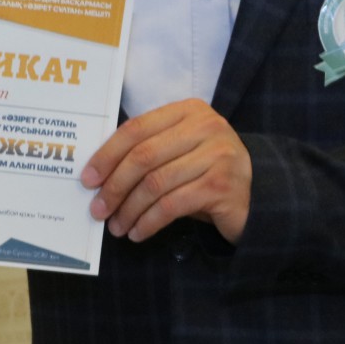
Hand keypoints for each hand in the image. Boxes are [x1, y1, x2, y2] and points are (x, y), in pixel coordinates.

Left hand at [81, 100, 251, 244]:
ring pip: (155, 184)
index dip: (107, 154)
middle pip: (143, 156)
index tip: (87, 179)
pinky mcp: (222, 185)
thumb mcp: (178, 153)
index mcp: (188, 111)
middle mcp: (206, 126)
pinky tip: (138, 232)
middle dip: (114, 186)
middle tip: (98, 209)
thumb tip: (97, 174)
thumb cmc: (205, 173)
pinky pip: (171, 205)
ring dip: (129, 209)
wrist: (256, 196)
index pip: (136, 129)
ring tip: (116, 227)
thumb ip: (148, 151)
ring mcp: (217, 155)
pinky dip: (148, 222)